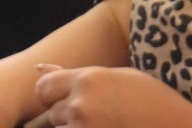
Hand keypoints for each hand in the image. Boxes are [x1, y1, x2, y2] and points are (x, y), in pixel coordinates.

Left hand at [35, 66, 191, 127]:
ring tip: (106, 124)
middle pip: (53, 112)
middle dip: (66, 114)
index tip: (65, 98)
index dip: (52, 94)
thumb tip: (38, 68)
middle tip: (96, 114)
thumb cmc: (153, 100)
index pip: (44, 87)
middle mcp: (82, 104)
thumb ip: (76, 74)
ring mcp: (86, 127)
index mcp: (87, 80)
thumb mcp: (117, 77)